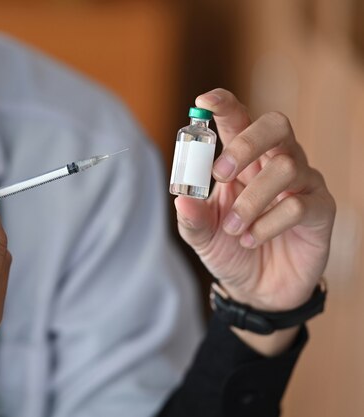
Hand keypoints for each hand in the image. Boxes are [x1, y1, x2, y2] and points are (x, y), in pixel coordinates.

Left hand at [174, 89, 334, 351]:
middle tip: (221, 173)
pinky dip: (268, 224)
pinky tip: (251, 241)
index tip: (204, 102)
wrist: (257, 290)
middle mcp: (274, 164)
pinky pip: (299, 205)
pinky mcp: (319, 211)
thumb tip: (182, 199)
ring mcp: (301, 185)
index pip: (238, 120)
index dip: (225, 105)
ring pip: (286, 167)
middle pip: (275, 126)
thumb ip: (191, 217)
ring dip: (252, 200)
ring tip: (234, 230)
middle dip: (246, 143)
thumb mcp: (201, 236)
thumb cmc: (229, 249)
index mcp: (242, 161)